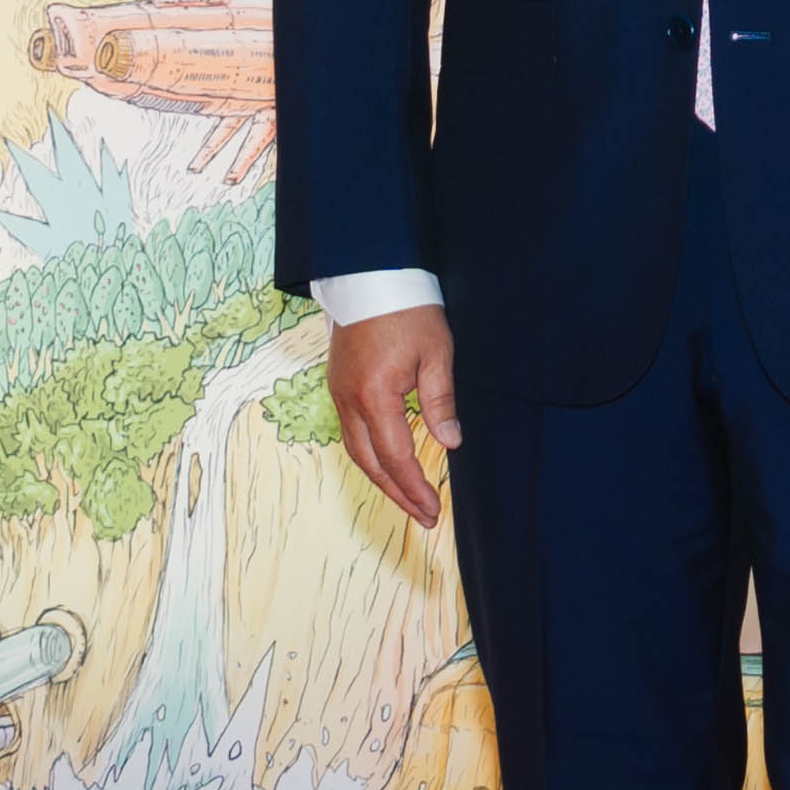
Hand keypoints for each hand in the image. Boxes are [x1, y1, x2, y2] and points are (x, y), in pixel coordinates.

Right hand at [325, 307, 451, 527]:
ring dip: (382, 478)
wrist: (369, 274)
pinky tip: (388, 463)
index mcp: (374, 395)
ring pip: (357, 451)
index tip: (433, 510)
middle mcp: (350, 401)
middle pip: (371, 463)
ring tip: (408, 498)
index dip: (415, 488)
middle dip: (398, 494)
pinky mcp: (338, 385)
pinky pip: (351, 433)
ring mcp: (339, 393)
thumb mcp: (436, 354)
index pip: (396, 457)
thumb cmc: (407, 309)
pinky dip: (371, 456)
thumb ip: (440, 403)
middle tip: (424, 515)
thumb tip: (450, 443)